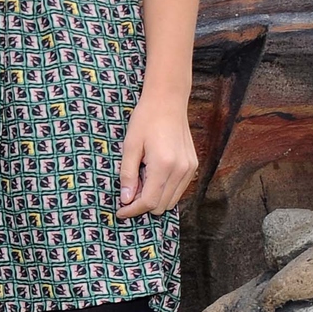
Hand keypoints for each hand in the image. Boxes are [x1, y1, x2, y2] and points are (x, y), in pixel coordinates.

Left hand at [115, 92, 198, 219]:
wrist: (168, 101)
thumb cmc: (145, 120)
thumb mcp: (130, 146)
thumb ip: (127, 174)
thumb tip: (126, 199)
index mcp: (163, 165)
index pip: (148, 202)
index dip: (132, 210)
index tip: (120, 211)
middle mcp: (180, 170)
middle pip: (161, 206)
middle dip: (142, 205)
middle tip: (128, 192)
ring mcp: (189, 169)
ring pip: (171, 201)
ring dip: (154, 199)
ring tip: (140, 182)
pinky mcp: (192, 166)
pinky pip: (178, 190)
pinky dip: (164, 191)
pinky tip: (152, 177)